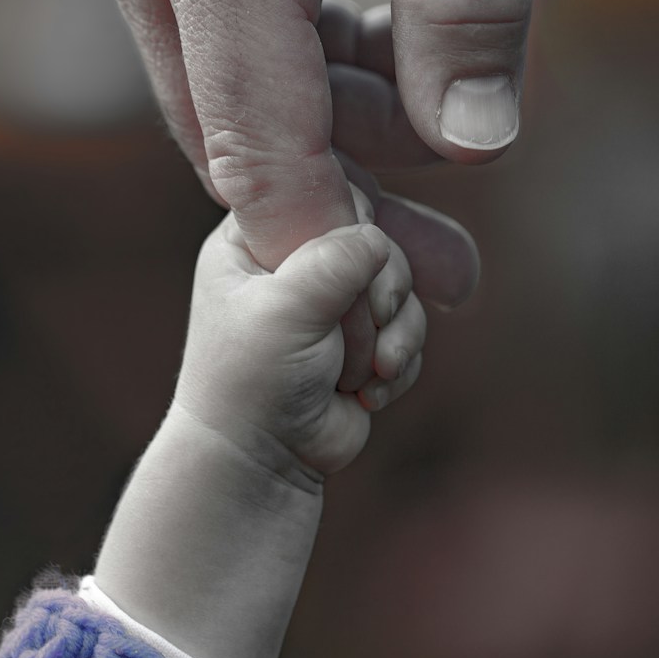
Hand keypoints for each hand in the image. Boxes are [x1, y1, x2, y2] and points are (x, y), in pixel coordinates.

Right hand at [89, 0, 543, 378]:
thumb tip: (475, 147)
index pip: (255, 147)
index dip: (322, 246)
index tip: (389, 321)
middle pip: (237, 141)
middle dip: (346, 215)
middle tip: (458, 280)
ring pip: (235, 102)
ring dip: (339, 151)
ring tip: (457, 187)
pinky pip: (235, 47)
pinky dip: (316, 84)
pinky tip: (404, 90)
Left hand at [174, 189, 425, 477]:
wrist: (259, 464)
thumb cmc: (253, 381)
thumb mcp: (287, 306)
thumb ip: (339, 258)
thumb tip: (381, 239)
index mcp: (252, 239)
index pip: (324, 193)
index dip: (353, 229)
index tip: (349, 273)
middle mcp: (292, 265)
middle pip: (375, 243)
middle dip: (382, 294)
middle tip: (368, 328)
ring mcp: (328, 306)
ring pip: (399, 290)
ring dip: (394, 336)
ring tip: (364, 374)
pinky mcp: (360, 343)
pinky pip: (406, 331)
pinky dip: (396, 364)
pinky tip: (365, 395)